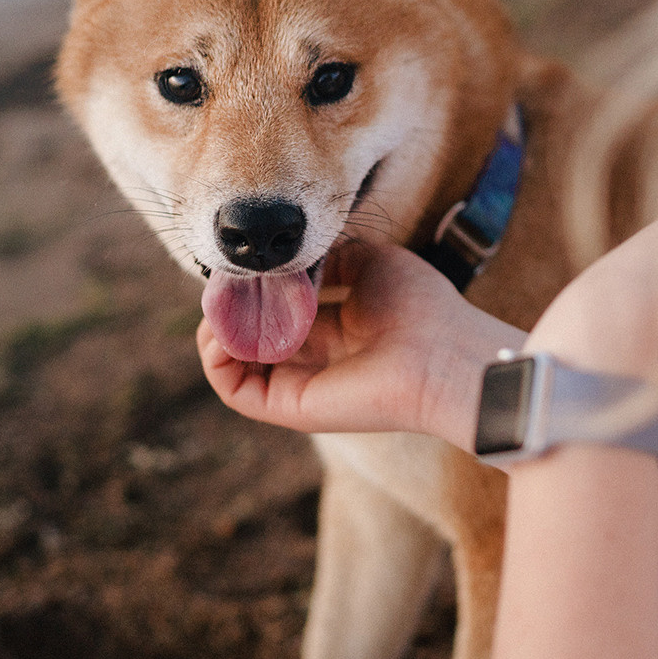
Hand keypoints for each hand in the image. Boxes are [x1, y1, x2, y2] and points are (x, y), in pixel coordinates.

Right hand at [198, 240, 524, 447]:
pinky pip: (235, 390)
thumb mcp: (372, 263)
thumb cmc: (420, 306)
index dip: (257, 286)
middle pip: (253, 337)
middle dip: (230, 306)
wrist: (441, 352)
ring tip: (217, 304)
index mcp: (336, 329)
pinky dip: (216, 359)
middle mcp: (315, 359)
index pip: (280, 311)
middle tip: (223, 281)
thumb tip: (296, 251)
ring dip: (216, 331)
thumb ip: (332, 255)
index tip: (246, 262)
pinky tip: (222, 328)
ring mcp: (299, 385)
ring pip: (236, 365)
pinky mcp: (290, 408)